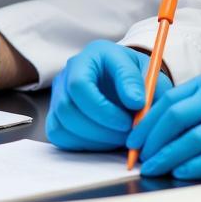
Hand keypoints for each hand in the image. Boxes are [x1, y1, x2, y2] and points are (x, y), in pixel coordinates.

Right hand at [46, 41, 172, 151]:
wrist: (125, 81)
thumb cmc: (133, 74)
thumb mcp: (144, 69)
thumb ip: (139, 82)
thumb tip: (135, 102)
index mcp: (89, 57)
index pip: (79, 85)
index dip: (102, 109)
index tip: (128, 122)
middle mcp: (68, 74)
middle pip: (67, 108)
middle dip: (99, 129)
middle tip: (127, 135)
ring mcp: (59, 95)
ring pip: (62, 125)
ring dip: (94, 139)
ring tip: (120, 137)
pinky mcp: (56, 115)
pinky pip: (60, 136)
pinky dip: (84, 144)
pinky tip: (105, 140)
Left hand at [127, 69, 200, 179]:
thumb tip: (164, 125)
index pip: (170, 98)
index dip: (147, 120)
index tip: (134, 136)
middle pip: (174, 117)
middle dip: (151, 139)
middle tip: (138, 156)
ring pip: (190, 140)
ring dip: (166, 157)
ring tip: (153, 168)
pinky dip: (193, 167)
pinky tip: (180, 173)